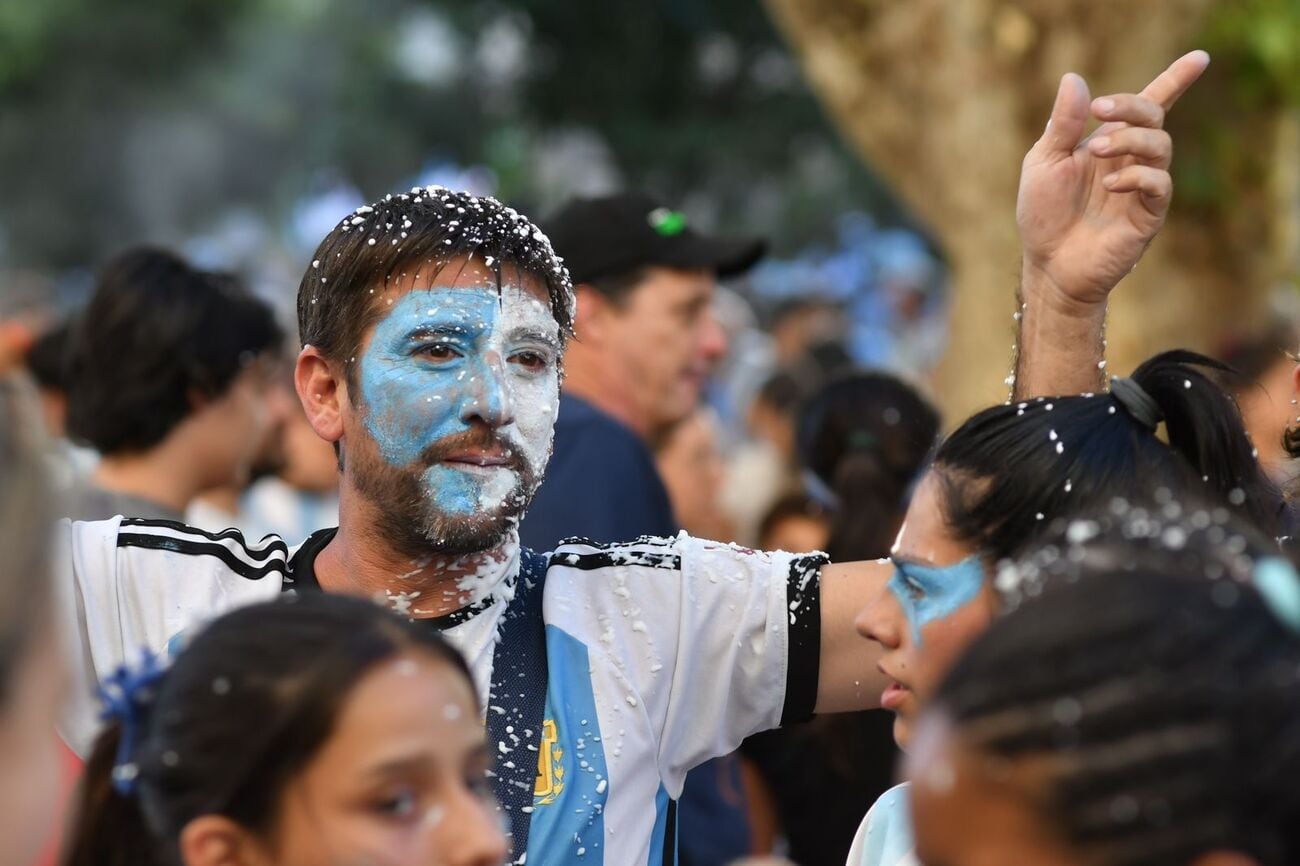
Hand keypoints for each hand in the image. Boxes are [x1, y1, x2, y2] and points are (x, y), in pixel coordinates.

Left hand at [1017, 50, 1209, 311]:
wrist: (1048, 265)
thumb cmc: (1044, 214)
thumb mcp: (1045, 162)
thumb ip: (1062, 125)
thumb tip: (1074, 79)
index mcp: (1109, 141)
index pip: (1148, 105)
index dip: (1176, 80)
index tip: (1199, 58)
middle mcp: (1130, 159)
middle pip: (1154, 115)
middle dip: (1132, 106)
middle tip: (1098, 109)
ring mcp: (1142, 187)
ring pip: (1160, 145)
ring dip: (1129, 139)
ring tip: (1097, 150)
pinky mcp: (1148, 215)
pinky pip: (1159, 184)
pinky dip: (1138, 175)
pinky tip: (1112, 182)